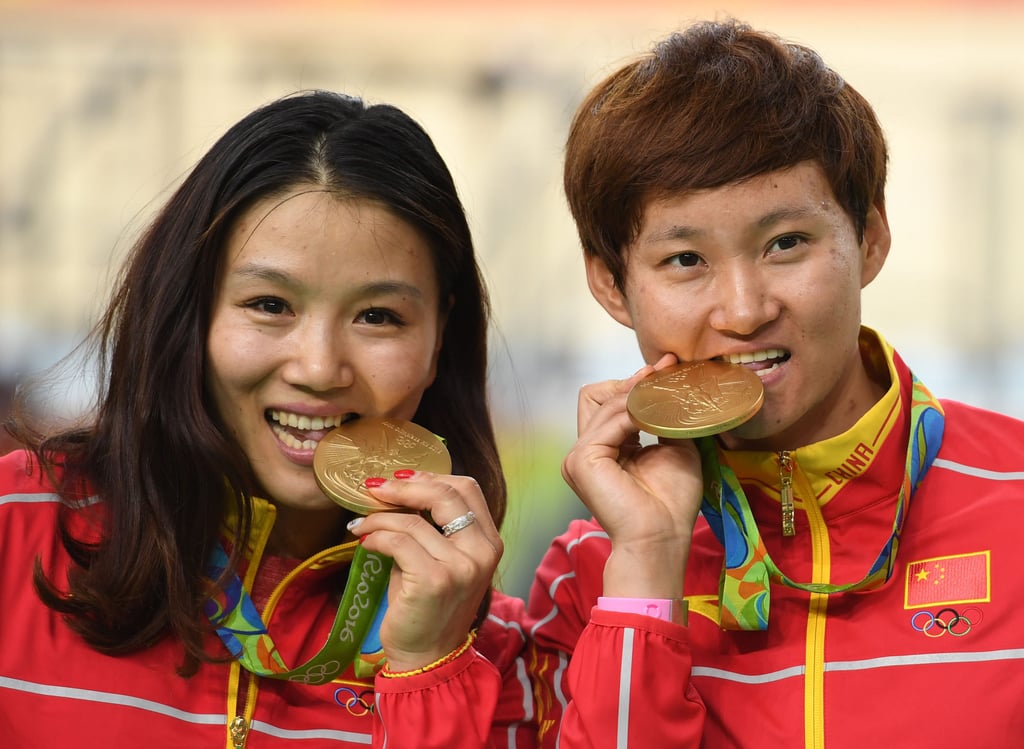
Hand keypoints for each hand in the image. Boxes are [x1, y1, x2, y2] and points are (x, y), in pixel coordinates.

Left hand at [347, 472, 500, 671]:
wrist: (427, 656)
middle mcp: (482, 552)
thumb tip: (396, 490)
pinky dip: (376, 536)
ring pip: (413, 520)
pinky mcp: (435, 581)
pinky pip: (399, 542)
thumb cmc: (429, 606)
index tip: (400, 477)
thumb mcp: (441, 559)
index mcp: (489, 542)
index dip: (431, 476)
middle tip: (374, 488)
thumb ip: (431, 526)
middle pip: (445, 494)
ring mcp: (461, 567)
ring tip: (361, 524)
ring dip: (379, 517)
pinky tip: (365, 542)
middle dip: (404, 486)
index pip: (467, 489)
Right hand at [563, 354, 703, 597]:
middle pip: (596, 393)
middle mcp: (584, 451)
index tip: (669, 365)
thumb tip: (669, 382)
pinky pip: (609, 420)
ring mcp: (578, 455)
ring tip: (669, 395)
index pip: (608, 401)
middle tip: (665, 372)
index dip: (635, 382)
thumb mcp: (673, 446)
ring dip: (639, 395)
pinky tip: (657, 415)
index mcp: (604, 449)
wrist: (662, 538)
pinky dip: (635, 413)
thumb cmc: (670, 503)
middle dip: (631, 381)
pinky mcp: (581, 460)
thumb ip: (665, 417)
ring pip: (604, 402)